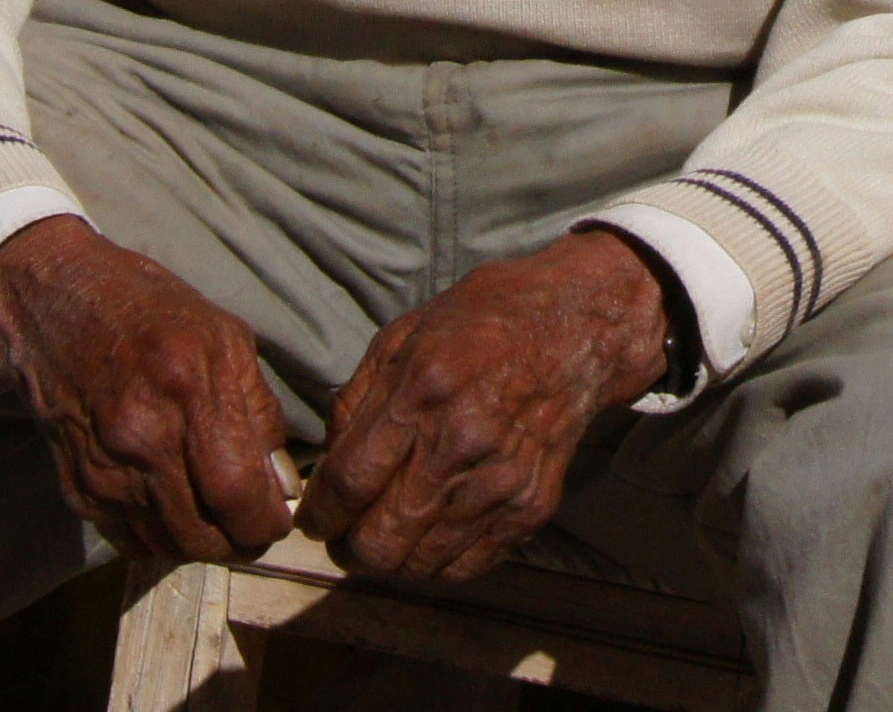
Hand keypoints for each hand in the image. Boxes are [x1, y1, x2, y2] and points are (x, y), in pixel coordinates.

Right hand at [0, 217, 294, 565]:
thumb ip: (258, 411)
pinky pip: (130, 542)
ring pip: (168, 547)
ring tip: (218, 521)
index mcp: (188, 391)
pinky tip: (175, 510)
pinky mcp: (78, 490)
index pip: (236, 492)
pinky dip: (161, 538)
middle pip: (203, 536)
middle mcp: (142, 439)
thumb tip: (281, 478)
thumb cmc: (152, 314)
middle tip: (253, 527)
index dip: (266, 520)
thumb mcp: (225, 337)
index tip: (279, 519)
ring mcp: (104, 471)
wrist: (56, 310)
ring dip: (202, 545)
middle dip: (240, 542)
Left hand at [297, 228, 671, 588]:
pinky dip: (438, 562)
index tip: (315, 518)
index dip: (319, 514)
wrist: (578, 329)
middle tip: (348, 534)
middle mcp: (461, 442)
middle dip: (349, 546)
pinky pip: (466, 568)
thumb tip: (328, 467)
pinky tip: (433, 534)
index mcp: (422, 390)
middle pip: (378, 539)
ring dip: (391, 559)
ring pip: (417, 564)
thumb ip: (356, 401)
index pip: (349, 482)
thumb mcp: (404, 336)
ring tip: (390, 534)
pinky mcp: (531, 506)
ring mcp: (500, 480)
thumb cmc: (483, 324)